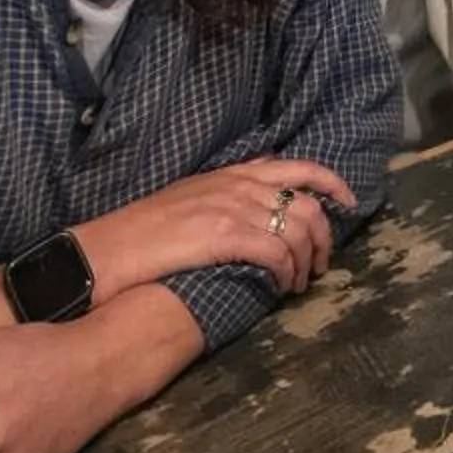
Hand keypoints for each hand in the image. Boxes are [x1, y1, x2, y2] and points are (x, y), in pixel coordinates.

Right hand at [72, 156, 355, 303]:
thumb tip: (258, 207)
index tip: (348, 203)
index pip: (296, 166)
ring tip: (300, 284)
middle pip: (306, 202)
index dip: (330, 182)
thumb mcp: (189, 201)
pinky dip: (287, 270)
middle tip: (322, 265)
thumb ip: (224, 198)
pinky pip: (275, 251)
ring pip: (296, 228)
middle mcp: (235, 185)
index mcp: (229, 173)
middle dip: (324, 236)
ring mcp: (229, 208)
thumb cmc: (140, 234)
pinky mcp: (222, 235)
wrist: (103, 251)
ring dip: (307, 260)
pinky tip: (281, 286)